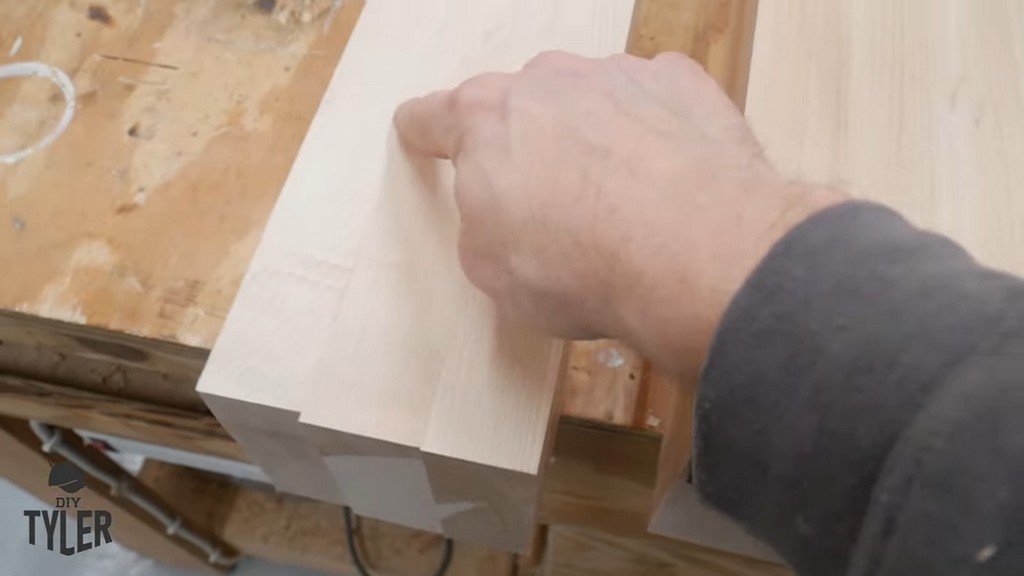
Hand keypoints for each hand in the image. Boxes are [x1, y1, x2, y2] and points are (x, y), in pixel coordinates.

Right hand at [394, 51, 843, 380]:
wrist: (694, 254)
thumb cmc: (583, 267)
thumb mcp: (492, 271)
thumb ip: (481, 224)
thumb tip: (501, 214)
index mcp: (483, 120)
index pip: (432, 117)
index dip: (425, 134)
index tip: (424, 137)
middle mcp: (545, 80)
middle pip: (518, 105)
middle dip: (526, 145)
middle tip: (550, 203)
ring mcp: (615, 73)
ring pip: (587, 99)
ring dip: (592, 135)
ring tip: (621, 199)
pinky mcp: (678, 83)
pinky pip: (651, 101)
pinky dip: (652, 131)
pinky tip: (667, 179)